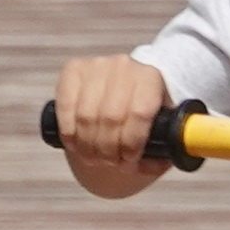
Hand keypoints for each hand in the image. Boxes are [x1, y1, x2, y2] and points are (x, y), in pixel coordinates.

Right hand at [51, 52, 176, 181]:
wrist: (123, 82)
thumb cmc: (142, 106)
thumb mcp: (160, 122)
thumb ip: (164, 145)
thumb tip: (155, 164)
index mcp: (150, 77)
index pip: (139, 113)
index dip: (131, 144)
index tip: (129, 162)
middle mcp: (123, 66)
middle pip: (110, 118)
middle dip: (108, 150)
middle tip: (110, 163)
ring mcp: (95, 65)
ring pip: (86, 116)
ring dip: (88, 146)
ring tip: (93, 158)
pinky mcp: (72, 70)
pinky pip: (66, 108)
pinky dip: (69, 133)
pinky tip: (75, 146)